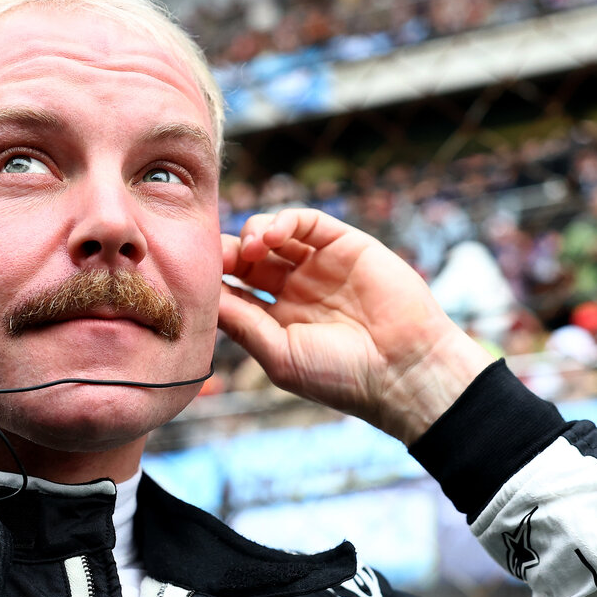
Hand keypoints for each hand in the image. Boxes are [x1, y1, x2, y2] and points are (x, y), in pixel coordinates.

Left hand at [219, 209, 492, 443]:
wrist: (401, 370)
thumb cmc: (339, 376)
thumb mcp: (279, 355)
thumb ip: (242, 323)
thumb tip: (202, 300)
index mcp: (276, 319)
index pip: (233, 288)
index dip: (212, 279)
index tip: (195, 277)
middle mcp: (295, 289)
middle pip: (248, 257)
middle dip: (227, 252)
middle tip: (214, 256)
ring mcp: (319, 266)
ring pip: (273, 234)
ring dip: (253, 234)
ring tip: (250, 249)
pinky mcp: (344, 245)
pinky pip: (306, 222)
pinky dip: (284, 221)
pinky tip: (271, 236)